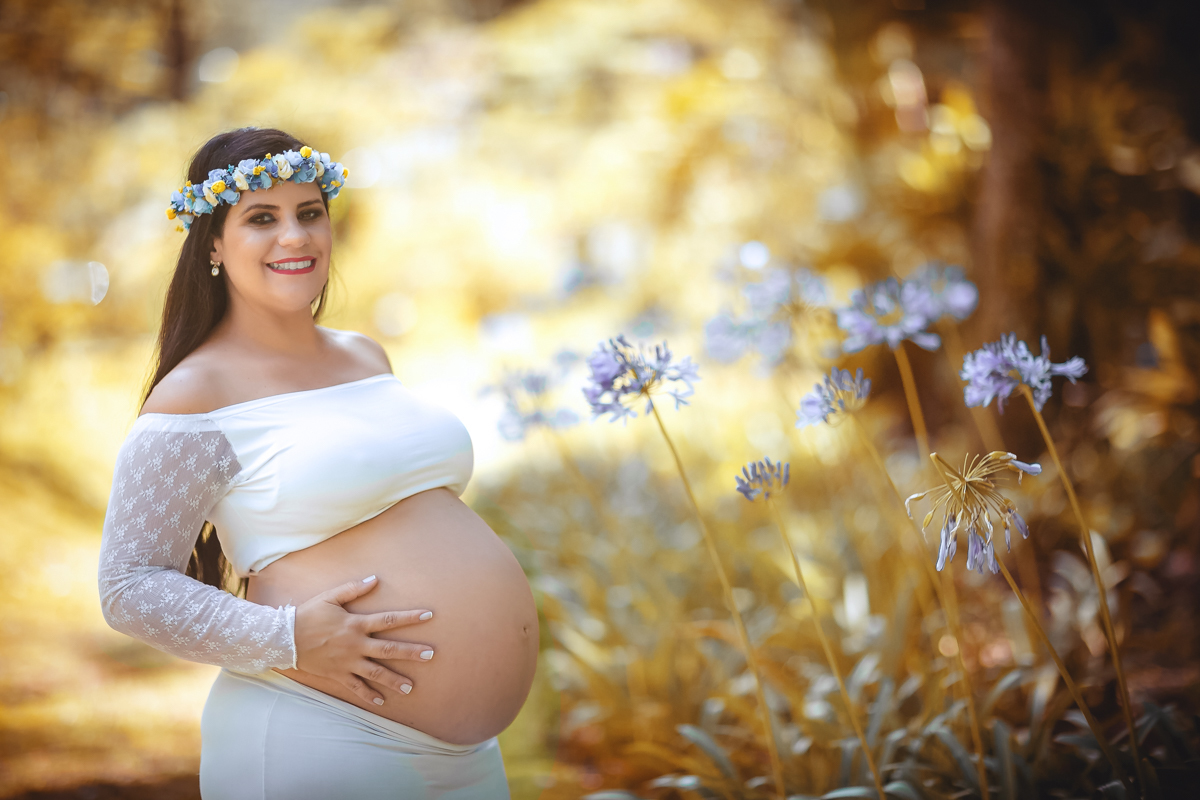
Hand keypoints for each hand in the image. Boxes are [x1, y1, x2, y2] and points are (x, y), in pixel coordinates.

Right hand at [293, 575, 433, 706]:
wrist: (284, 638)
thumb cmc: (308, 614)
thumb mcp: (330, 597)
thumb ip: (353, 589)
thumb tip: (375, 579)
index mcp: (356, 624)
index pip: (389, 620)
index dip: (410, 618)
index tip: (429, 616)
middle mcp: (356, 644)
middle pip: (389, 649)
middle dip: (411, 652)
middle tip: (430, 655)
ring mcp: (347, 662)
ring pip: (376, 673)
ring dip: (394, 680)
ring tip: (411, 687)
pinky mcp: (337, 675)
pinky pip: (356, 687)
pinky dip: (368, 695)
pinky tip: (382, 702)